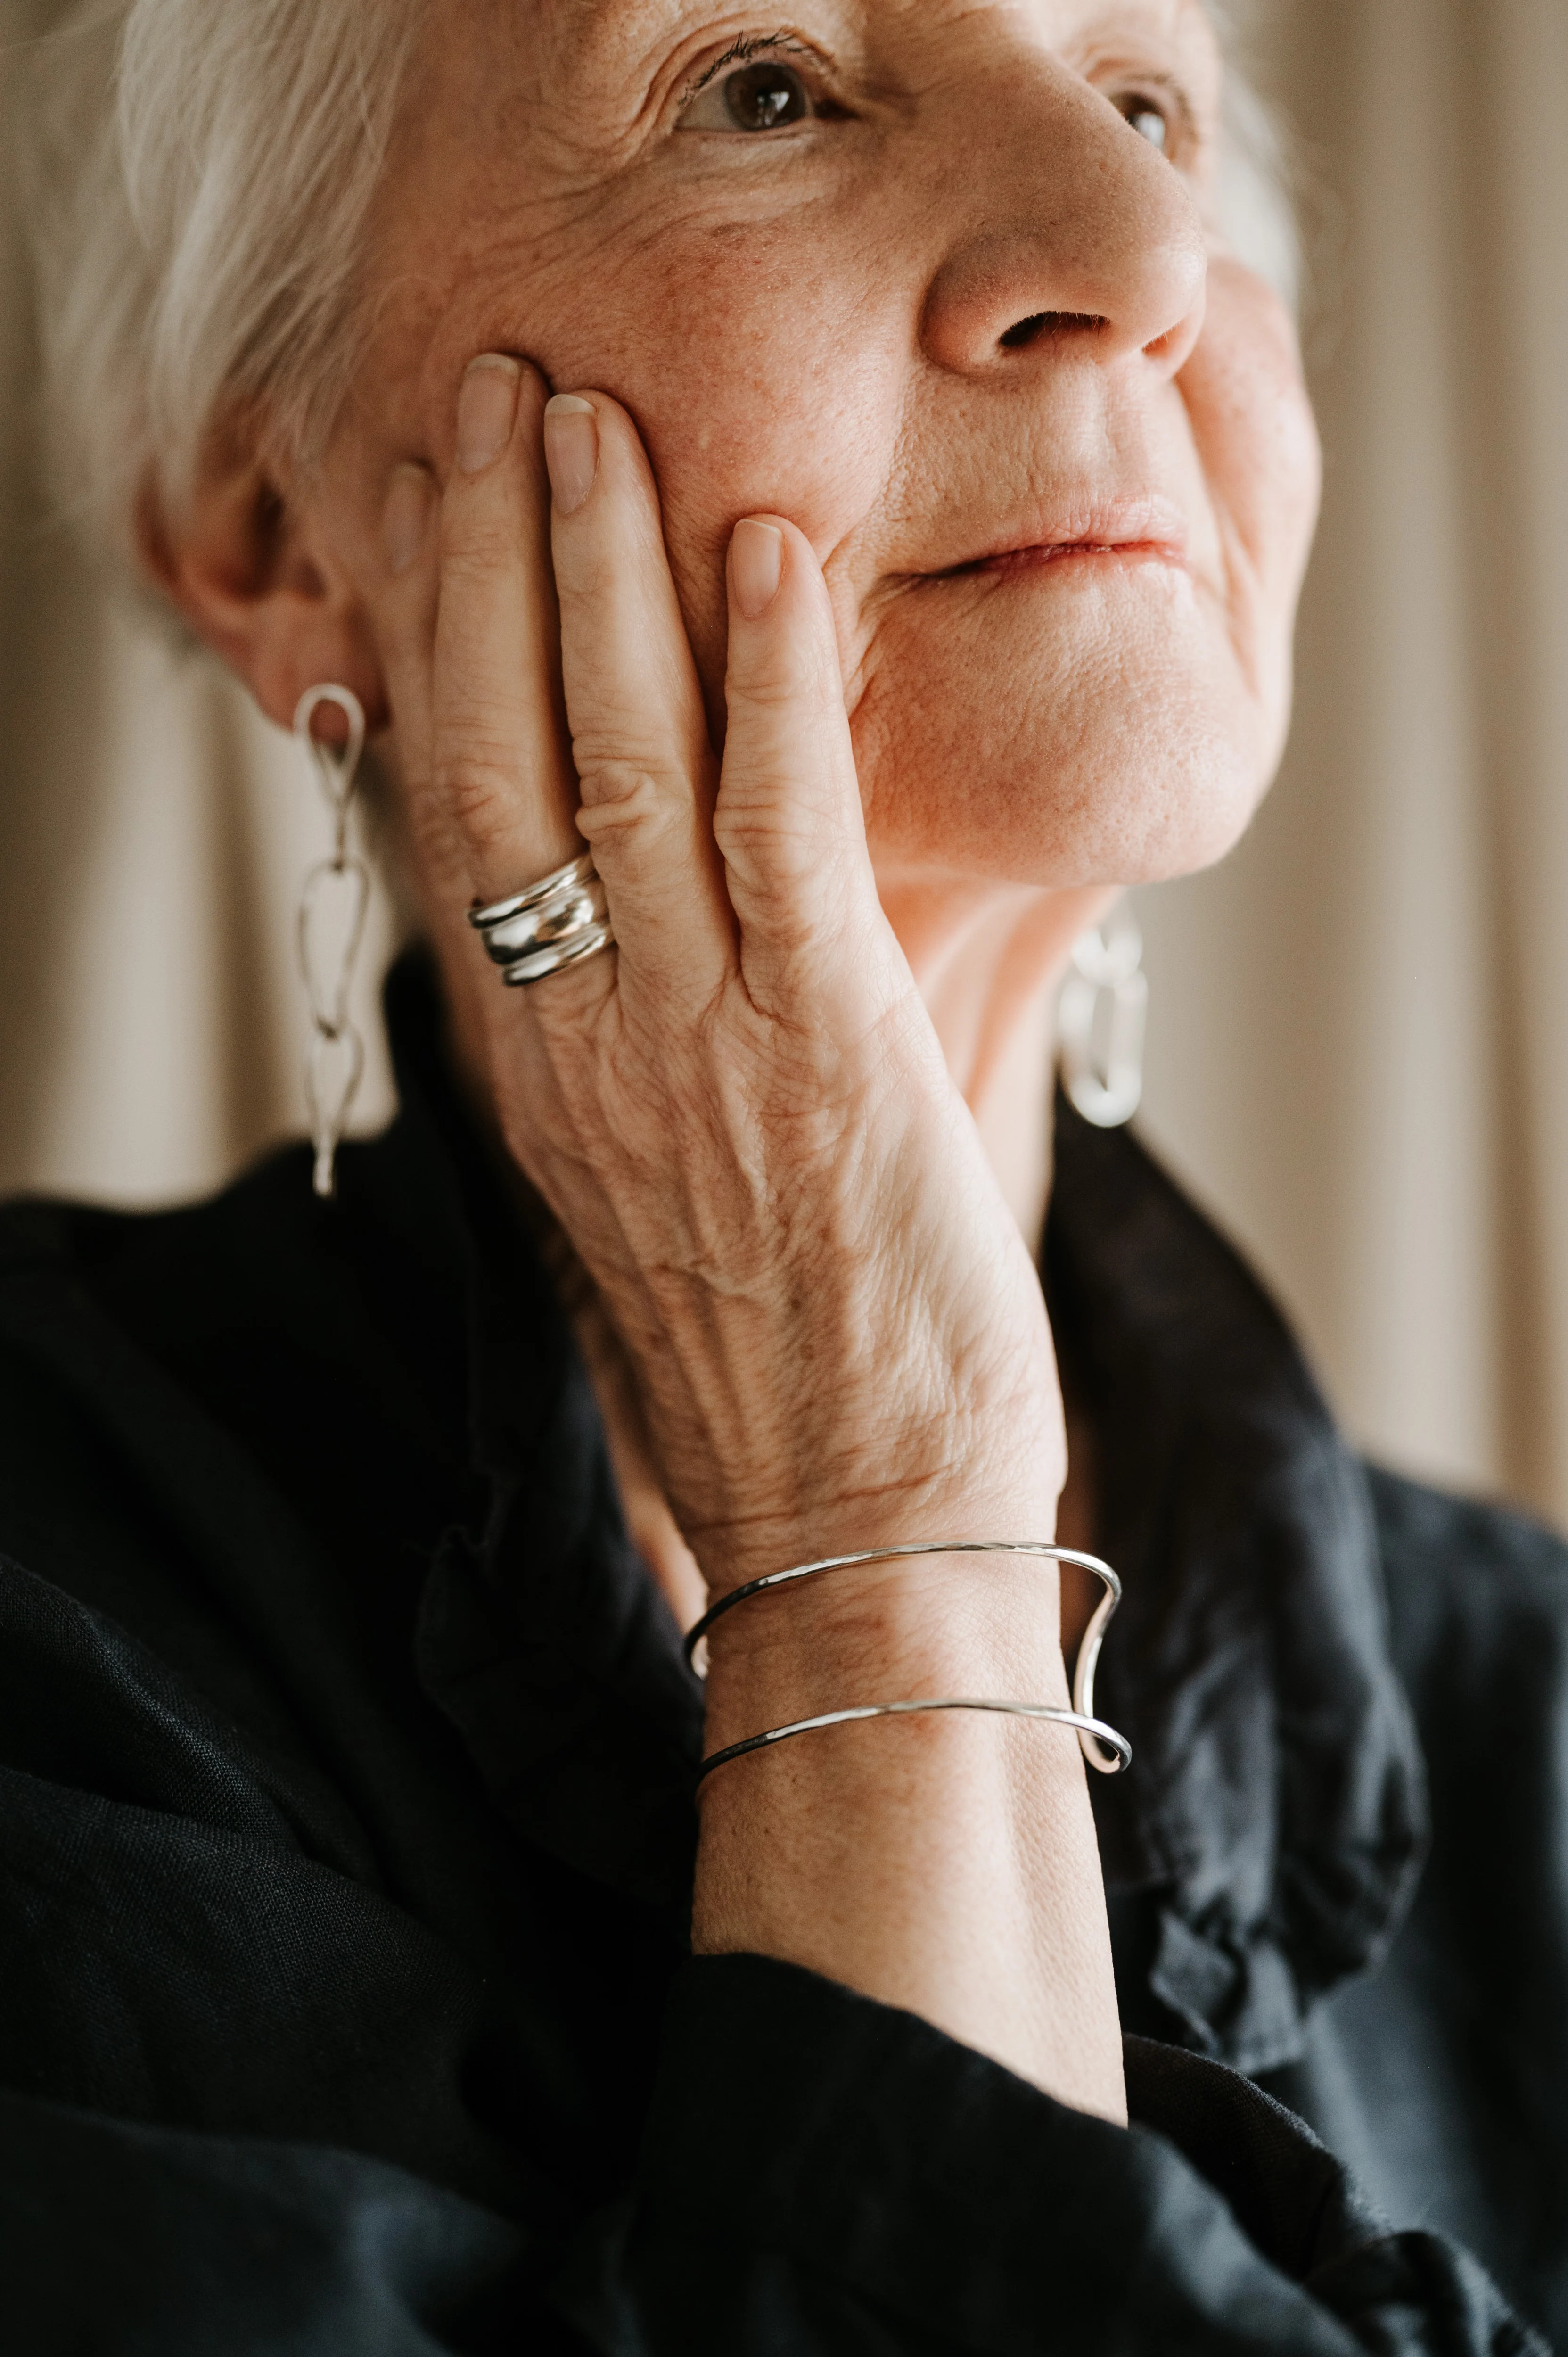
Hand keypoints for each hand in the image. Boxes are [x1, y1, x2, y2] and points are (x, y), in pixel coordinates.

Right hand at [370, 354, 1121, 2118]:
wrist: (847, 1521)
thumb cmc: (771, 1363)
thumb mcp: (654, 1192)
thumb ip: (628, 1047)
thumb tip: (636, 931)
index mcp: (537, 1064)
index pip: (458, 811)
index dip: (440, 644)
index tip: (437, 512)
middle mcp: (581, 1029)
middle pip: (504, 749)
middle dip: (495, 559)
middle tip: (499, 397)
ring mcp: (689, 1033)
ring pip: (616, 757)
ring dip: (606, 572)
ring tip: (597, 417)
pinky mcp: (820, 1044)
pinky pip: (775, 827)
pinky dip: (765, 683)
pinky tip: (761, 553)